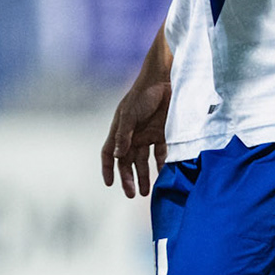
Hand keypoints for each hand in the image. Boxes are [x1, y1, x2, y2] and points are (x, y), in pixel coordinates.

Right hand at [102, 71, 171, 197]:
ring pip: (144, 161)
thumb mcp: (129, 114)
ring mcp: (148, 136)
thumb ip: (124, 135)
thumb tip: (119, 156)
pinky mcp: (164, 134)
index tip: (109, 184)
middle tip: (131, 194)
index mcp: (120, 131)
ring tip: (145, 192)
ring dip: (144, 176)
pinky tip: (164, 175)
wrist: (166, 81)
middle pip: (127, 162)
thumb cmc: (142, 94)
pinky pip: (162, 154)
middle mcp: (132, 136)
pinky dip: (162, 164)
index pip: (110, 153)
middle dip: (128, 178)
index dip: (108, 168)